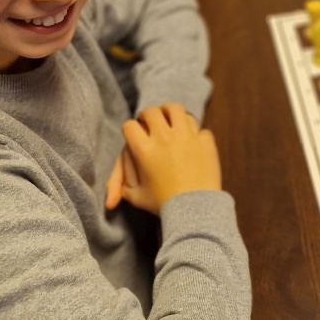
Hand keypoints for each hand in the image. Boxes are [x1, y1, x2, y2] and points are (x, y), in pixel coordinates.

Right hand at [105, 103, 222, 214]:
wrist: (196, 209)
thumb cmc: (164, 205)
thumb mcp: (138, 198)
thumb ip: (124, 189)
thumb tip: (114, 193)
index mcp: (144, 149)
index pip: (130, 126)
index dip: (129, 128)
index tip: (133, 131)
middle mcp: (164, 137)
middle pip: (152, 112)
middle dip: (148, 114)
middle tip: (149, 119)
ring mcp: (187, 136)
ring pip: (176, 110)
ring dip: (170, 112)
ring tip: (169, 116)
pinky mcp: (205, 141)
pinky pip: (199, 127)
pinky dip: (194, 130)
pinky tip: (192, 136)